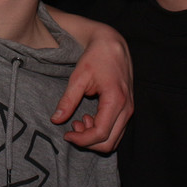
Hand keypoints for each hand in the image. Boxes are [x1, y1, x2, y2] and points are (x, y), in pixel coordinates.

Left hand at [47, 9, 133, 152]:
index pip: (100, 133)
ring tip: (79, 121)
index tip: (66, 134)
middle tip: (72, 128)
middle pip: (109, 142)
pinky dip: (102, 131)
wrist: (112, 44)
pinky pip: (117, 130)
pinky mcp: (127, 108)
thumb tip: (56, 120)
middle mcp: (127, 108)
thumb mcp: (78, 77)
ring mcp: (130, 109)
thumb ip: (68, 100)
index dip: (82, 140)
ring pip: (114, 139)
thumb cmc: (95, 57)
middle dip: (88, 142)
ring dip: (95, 138)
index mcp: (116, 100)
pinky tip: (88, 118)